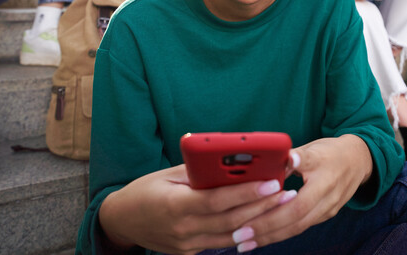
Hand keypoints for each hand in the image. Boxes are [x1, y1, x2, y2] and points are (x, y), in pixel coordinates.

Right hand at [99, 165, 293, 254]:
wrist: (122, 221)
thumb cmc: (145, 190)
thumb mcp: (169, 174)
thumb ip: (198, 171)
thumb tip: (230, 160)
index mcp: (176, 205)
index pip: (218, 200)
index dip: (246, 193)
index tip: (269, 182)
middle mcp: (183, 229)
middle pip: (230, 220)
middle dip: (261, 206)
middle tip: (285, 192)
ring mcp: (186, 245)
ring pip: (230, 235)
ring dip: (257, 220)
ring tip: (280, 204)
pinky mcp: (189, 253)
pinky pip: (220, 243)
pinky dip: (241, 231)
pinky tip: (259, 219)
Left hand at [236, 135, 372, 250]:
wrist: (359, 160)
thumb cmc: (332, 151)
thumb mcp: (314, 149)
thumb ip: (296, 157)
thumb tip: (281, 158)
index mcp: (323, 183)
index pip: (296, 206)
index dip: (271, 217)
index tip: (247, 223)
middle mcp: (326, 202)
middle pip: (295, 223)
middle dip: (266, 232)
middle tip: (239, 238)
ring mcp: (327, 211)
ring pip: (297, 229)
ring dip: (271, 237)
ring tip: (246, 244)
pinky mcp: (324, 215)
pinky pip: (301, 227)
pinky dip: (281, 232)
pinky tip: (263, 236)